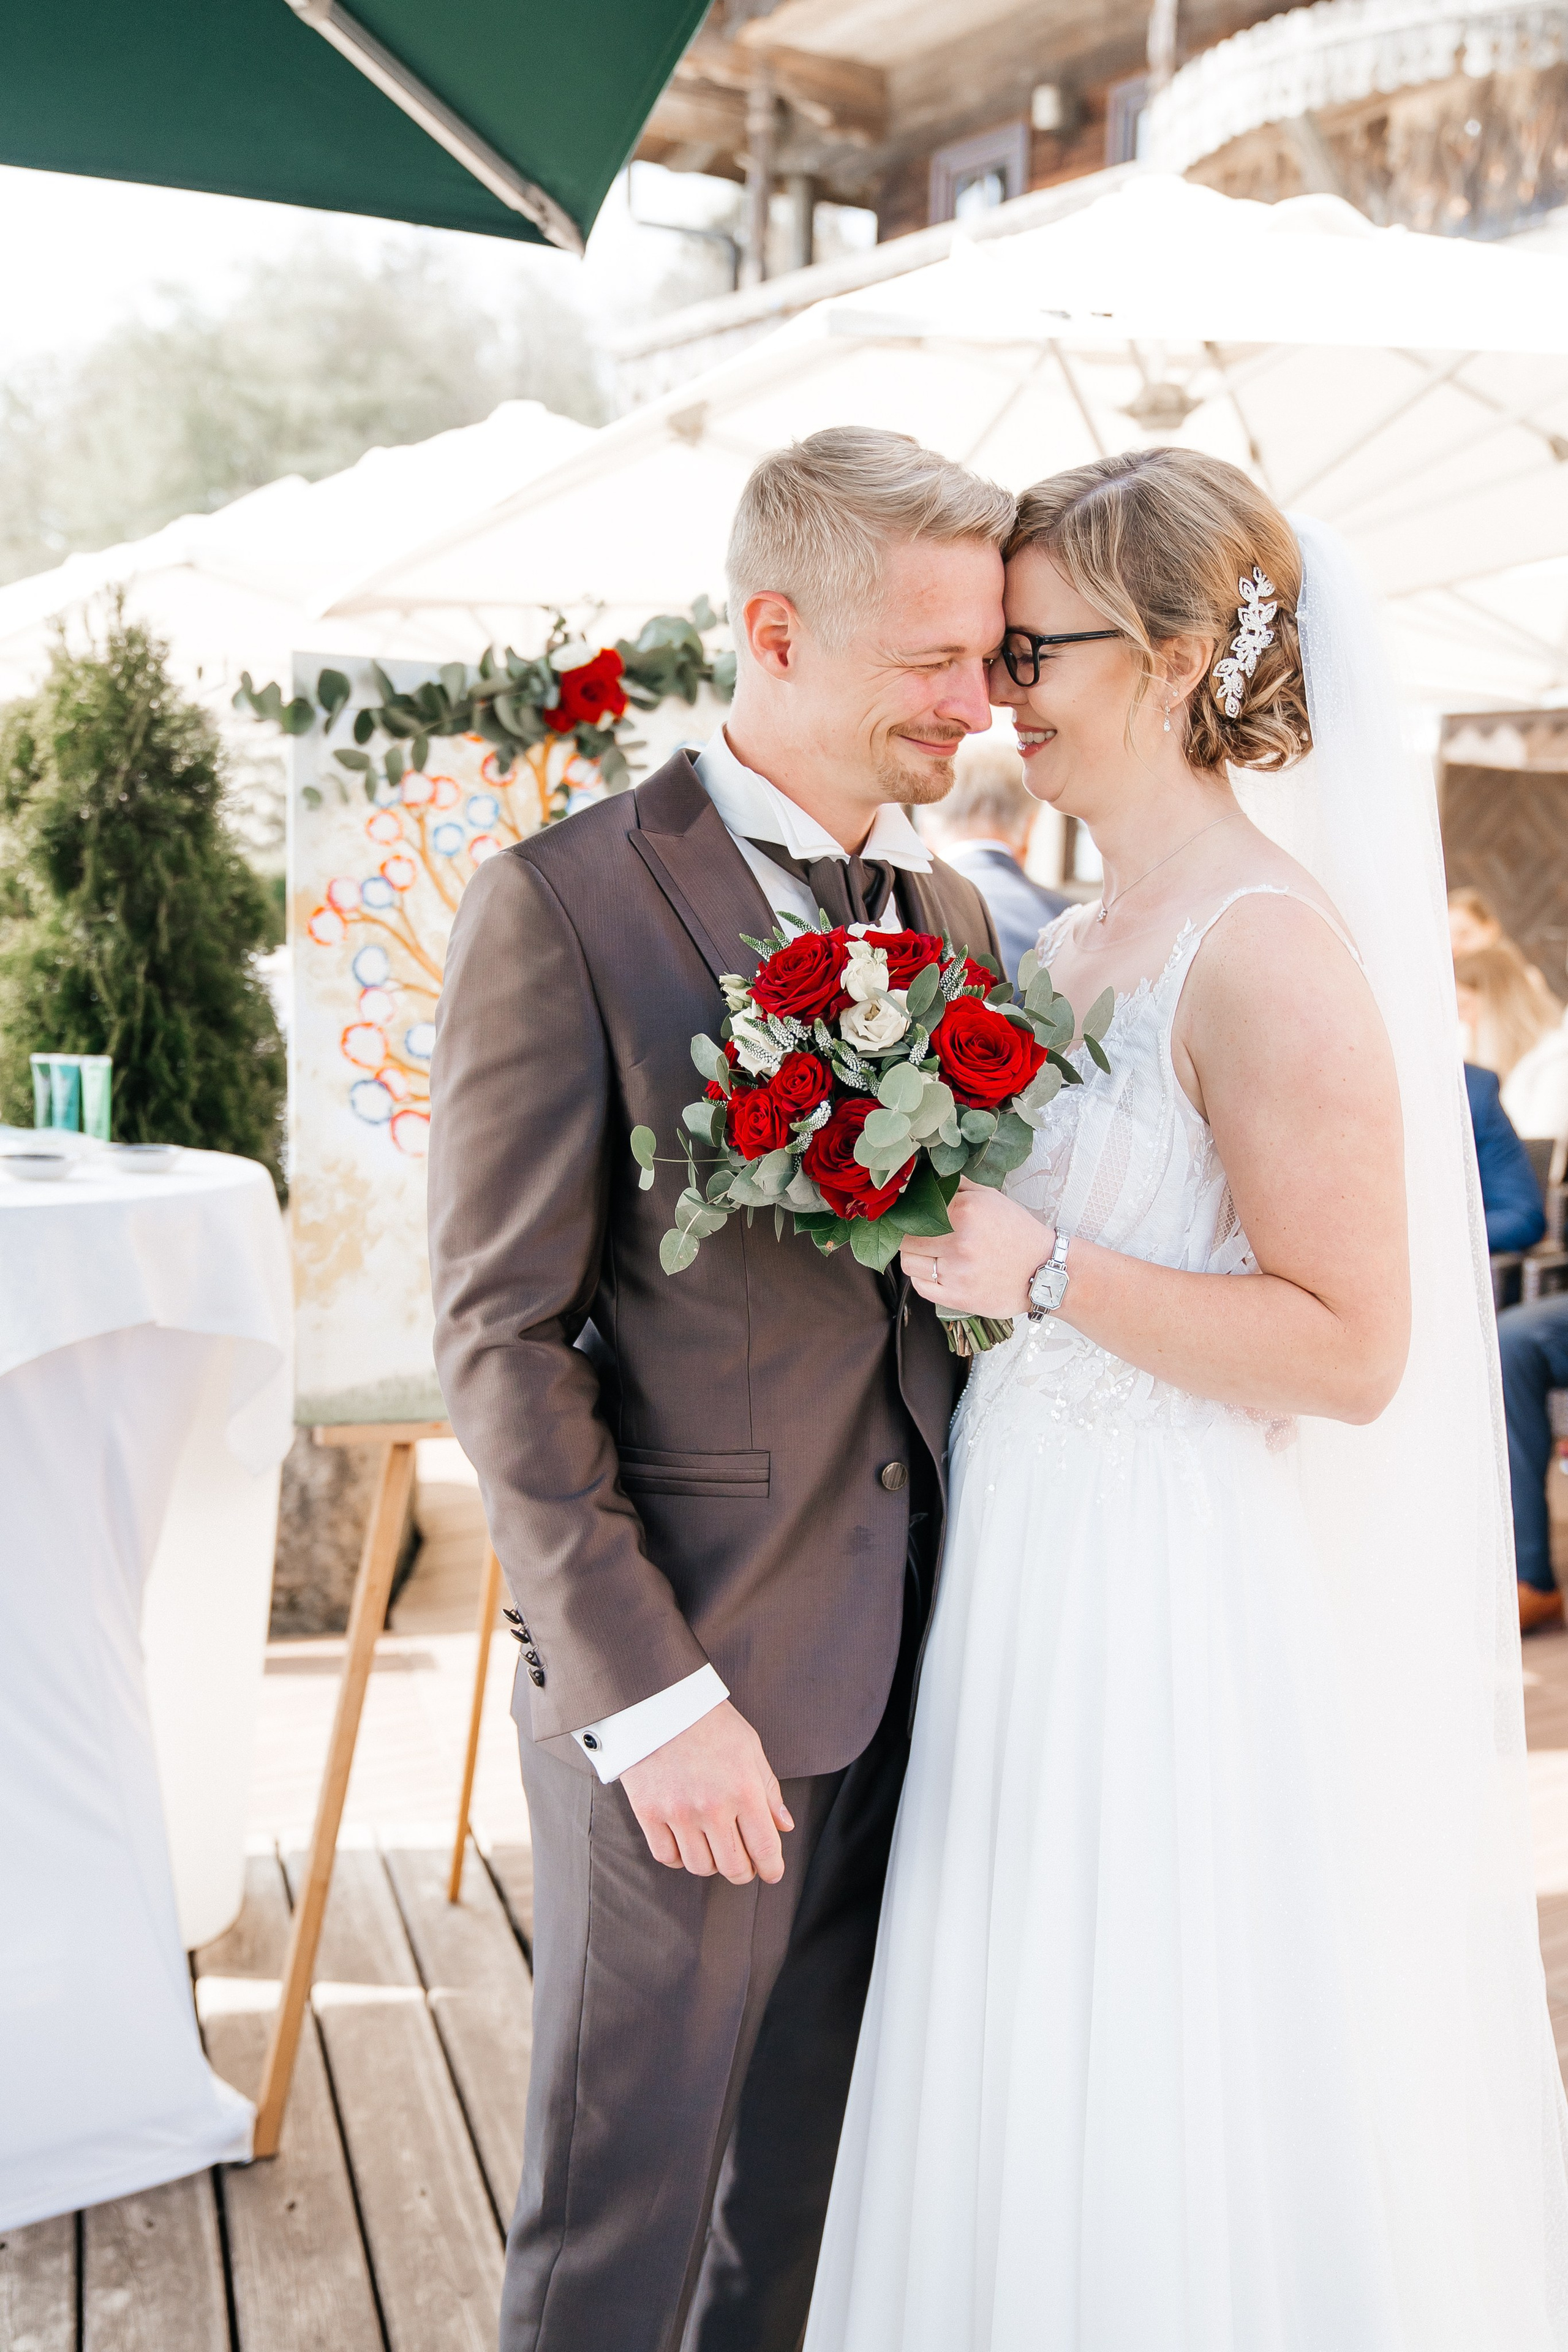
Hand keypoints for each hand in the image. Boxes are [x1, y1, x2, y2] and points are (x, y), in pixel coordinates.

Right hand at [620, 1700, 793, 1885]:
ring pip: (699, 1866)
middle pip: (733, 1867)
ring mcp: (677, 1812)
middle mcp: (711, 1807)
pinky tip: (686, 1840)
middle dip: (744, 1870)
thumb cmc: (709, 1721)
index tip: (771, 1871)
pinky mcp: (647, 1813)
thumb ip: (768, 1790)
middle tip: (744, 1860)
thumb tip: (784, 1826)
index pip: (764, 1848)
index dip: (772, 1868)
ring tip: (713, 1844)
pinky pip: (667, 1856)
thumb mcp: (749, 1747)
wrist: (658, 1700)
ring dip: (711, 1862)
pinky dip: (678, 1856)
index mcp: (743, 1789)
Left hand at [900, 1179, 1052, 1317]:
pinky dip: (923, 1279)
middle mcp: (958, 1242)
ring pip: (909, 1263)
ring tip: (932, 1254)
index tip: (908, 1217)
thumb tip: (923, 1178)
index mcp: (964, 1212)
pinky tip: (938, 1271)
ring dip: (916, 1257)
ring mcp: (957, 1273)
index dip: (907, 1215)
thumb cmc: (1016, 1232)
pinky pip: (919, 1287)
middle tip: (921, 1236)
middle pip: (905, 1239)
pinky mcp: (957, 1297)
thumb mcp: (990, 1198)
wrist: (1044, 1269)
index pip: (912, 1212)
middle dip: (909, 1236)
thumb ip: (956, 1186)